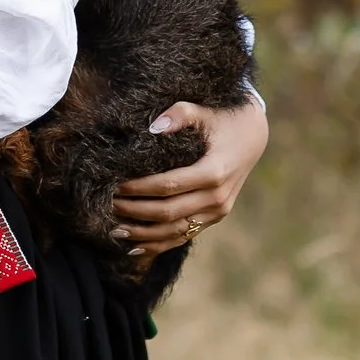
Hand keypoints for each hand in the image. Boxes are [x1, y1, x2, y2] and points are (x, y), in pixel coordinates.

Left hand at [110, 97, 267, 258]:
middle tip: (106, 206)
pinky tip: (135, 249)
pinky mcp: (215, 218)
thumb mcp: (203, 111)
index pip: (168, 186)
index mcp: (214, 171)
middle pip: (169, 212)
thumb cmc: (224, 119)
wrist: (253, 135)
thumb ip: (179, 114)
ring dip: (143, 234)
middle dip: (135, 211)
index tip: (114, 184)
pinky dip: (160, 244)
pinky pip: (184, 236)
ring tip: (114, 229)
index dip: (139, 188)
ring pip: (175, 231)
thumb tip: (153, 128)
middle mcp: (217, 197)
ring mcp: (218, 211)